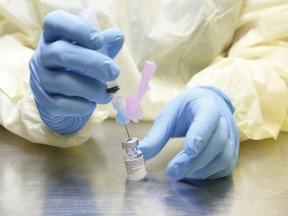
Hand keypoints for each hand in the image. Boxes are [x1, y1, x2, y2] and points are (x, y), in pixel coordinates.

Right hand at [29, 10, 123, 134]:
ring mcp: (40, 80)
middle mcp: (42, 56)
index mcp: (54, 38)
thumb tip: (118, 36)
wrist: (64, 102)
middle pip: (60, 53)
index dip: (77, 29)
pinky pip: (62, 104)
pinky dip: (81, 106)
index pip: (55, 22)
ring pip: (63, 82)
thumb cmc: (79, 72)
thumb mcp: (91, 56)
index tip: (98, 41)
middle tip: (113, 72)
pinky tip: (92, 104)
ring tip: (106, 95)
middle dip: (91, 62)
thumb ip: (103, 46)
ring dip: (91, 89)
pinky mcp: (44, 102)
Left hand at [138, 87, 238, 179]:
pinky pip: (225, 166)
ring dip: (201, 169)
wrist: (207, 104)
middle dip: (194, 161)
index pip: (209, 118)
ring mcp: (231, 138)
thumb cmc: (186, 109)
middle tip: (173, 172)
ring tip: (180, 173)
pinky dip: (209, 173)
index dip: (200, 135)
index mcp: (207, 106)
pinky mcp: (232, 152)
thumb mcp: (169, 116)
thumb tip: (139, 153)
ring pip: (224, 157)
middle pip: (217, 142)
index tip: (188, 151)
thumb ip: (156, 135)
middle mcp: (224, 122)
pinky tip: (193, 173)